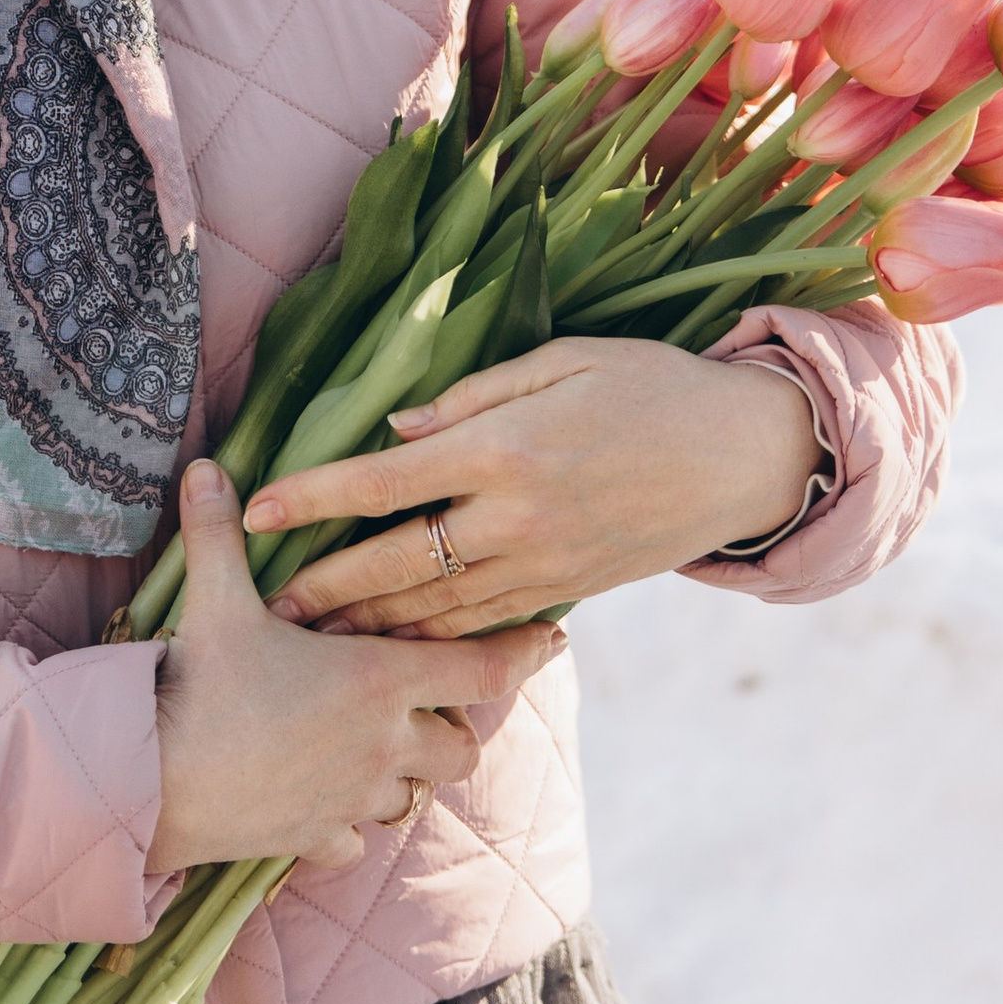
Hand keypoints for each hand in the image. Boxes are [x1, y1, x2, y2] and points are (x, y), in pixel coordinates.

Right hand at [146, 462, 563, 873]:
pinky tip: (324, 798)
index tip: (554, 640)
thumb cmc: (196, 684)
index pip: (484, 670)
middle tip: (429, 703)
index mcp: (378, 679)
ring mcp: (355, 799)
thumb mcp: (214, 600)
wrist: (152, 780)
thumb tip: (208, 465)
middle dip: (453, 727)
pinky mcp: (317, 839)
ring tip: (371, 749)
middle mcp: (383, 745)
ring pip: (414, 796)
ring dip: (403, 774)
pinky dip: (351, 821)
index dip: (525, 653)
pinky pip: (358, 838)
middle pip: (461, 746)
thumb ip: (220, 532)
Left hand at [248, 340, 822, 637]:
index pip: (384, 482)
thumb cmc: (652, 385)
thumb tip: (397, 431)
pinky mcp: (567, 592)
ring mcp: (543, 566)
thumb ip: (473, 396)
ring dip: (368, 626)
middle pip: (394, 564)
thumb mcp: (564, 358)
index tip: (257, 511)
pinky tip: (393, 644)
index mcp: (507, 448)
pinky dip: (433, 637)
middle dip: (323, 588)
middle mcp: (516, 518)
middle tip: (265, 607)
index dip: (313, 498)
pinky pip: (484, 625)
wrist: (744, 454)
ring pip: (434, 610)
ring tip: (310, 638)